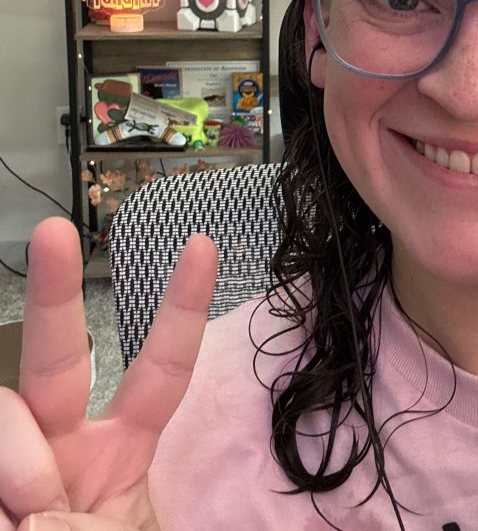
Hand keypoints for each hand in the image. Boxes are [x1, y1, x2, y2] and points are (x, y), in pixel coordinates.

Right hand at [0, 217, 217, 529]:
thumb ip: (99, 529)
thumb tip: (34, 509)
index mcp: (118, 457)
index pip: (160, 371)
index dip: (181, 309)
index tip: (202, 245)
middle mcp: (56, 448)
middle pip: (56, 358)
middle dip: (53, 291)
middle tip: (54, 233)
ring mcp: (7, 466)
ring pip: (3, 416)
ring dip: (16, 469)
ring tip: (22, 518)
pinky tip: (5, 514)